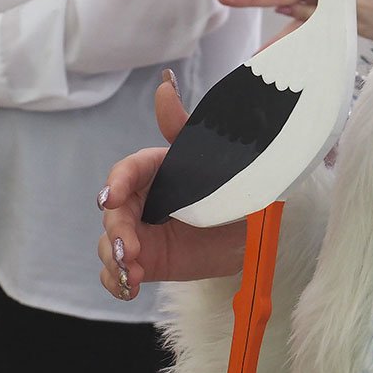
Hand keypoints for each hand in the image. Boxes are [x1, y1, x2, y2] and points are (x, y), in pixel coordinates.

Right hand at [98, 72, 246, 299]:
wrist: (261, 232)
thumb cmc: (240, 188)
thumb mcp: (219, 158)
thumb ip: (185, 128)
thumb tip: (164, 85)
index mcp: (160, 169)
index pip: (129, 170)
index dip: (117, 182)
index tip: (111, 198)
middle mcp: (147, 199)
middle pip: (115, 211)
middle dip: (116, 231)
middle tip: (129, 250)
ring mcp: (144, 232)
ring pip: (111, 242)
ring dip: (113, 259)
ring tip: (130, 273)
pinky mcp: (148, 260)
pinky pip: (120, 271)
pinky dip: (117, 281)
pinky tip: (129, 287)